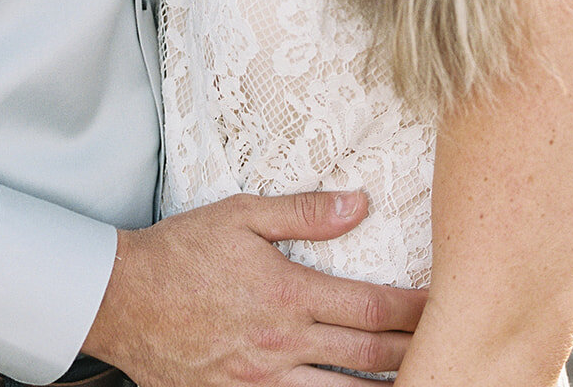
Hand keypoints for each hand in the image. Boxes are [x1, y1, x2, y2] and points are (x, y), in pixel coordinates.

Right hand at [82, 191, 425, 386]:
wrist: (121, 300)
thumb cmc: (181, 251)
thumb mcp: (241, 215)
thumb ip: (304, 212)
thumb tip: (360, 204)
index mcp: (288, 295)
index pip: (371, 308)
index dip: (414, 309)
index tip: (445, 303)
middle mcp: (283, 346)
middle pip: (369, 359)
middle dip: (414, 352)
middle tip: (450, 344)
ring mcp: (263, 382)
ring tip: (415, 381)